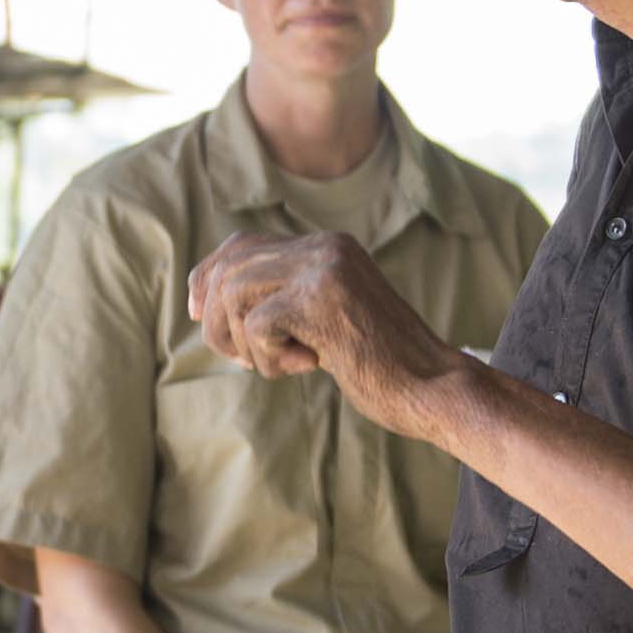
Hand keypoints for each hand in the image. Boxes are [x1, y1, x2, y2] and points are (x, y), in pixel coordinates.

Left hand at [186, 232, 465, 438]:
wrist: (434, 388)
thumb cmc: (381, 366)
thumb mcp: (326, 320)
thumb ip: (286, 299)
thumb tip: (213, 302)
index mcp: (327, 246)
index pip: (242, 244)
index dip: (208, 276)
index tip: (198, 313)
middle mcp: (324, 247)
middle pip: (229, 268)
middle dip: (217, 319)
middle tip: (240, 358)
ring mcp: (323, 269)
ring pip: (235, 295)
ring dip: (243, 342)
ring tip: (280, 364)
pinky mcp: (321, 301)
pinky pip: (257, 326)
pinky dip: (269, 359)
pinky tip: (308, 367)